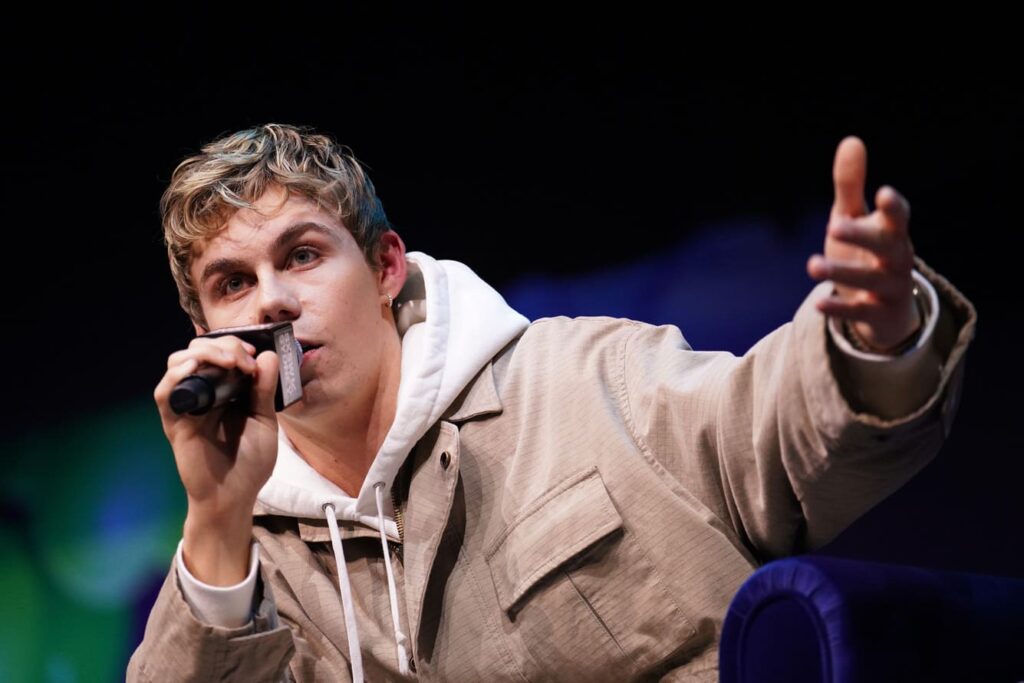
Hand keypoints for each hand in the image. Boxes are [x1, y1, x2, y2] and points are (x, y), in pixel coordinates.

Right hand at [153, 335, 279, 583]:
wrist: (236, 496)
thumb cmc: (250, 462)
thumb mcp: (264, 420)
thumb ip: (263, 390)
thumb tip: (269, 355)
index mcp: (225, 390)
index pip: (219, 353)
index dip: (234, 345)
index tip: (254, 354)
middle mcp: (203, 394)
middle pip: (198, 351)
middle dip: (222, 345)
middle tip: (244, 359)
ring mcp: (187, 407)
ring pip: (178, 363)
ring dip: (202, 354)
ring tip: (228, 362)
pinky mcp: (175, 423)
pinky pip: (165, 393)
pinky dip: (176, 376)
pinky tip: (195, 370)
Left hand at [807, 136, 921, 353]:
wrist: (885, 308)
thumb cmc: (865, 252)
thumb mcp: (855, 218)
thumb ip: (850, 185)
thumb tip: (852, 140)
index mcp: (892, 232)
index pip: (898, 216)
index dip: (892, 206)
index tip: (882, 193)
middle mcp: (896, 259)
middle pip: (885, 246)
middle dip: (862, 235)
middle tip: (833, 225)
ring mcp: (888, 288)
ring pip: (870, 280)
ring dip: (842, 272)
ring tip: (811, 265)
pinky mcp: (875, 314)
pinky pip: (859, 312)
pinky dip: (840, 309)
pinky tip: (818, 303)